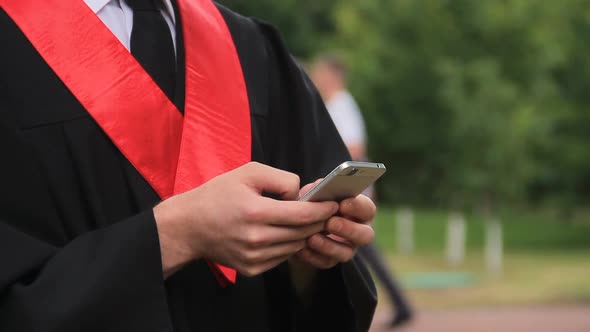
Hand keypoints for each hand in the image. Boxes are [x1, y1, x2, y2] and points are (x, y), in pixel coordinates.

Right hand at [153, 162, 338, 277]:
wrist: (189, 226)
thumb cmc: (218, 194)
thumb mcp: (248, 173)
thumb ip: (281, 179)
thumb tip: (301, 195)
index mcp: (255, 212)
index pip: (303, 215)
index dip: (323, 209)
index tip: (334, 202)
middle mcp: (256, 239)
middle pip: (303, 232)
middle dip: (318, 220)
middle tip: (326, 210)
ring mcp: (254, 257)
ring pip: (295, 246)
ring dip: (305, 233)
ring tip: (307, 219)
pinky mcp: (251, 269)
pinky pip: (282, 257)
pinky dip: (289, 245)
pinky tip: (286, 232)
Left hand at [292, 182, 375, 269]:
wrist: (295, 223)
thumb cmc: (312, 202)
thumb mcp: (314, 193)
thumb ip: (318, 190)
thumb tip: (318, 186)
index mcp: (359, 211)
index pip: (368, 209)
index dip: (358, 207)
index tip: (343, 203)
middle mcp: (358, 231)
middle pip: (366, 235)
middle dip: (348, 229)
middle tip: (330, 222)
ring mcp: (346, 248)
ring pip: (347, 253)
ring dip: (329, 246)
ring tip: (312, 237)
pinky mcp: (330, 261)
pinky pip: (326, 262)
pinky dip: (313, 256)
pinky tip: (301, 248)